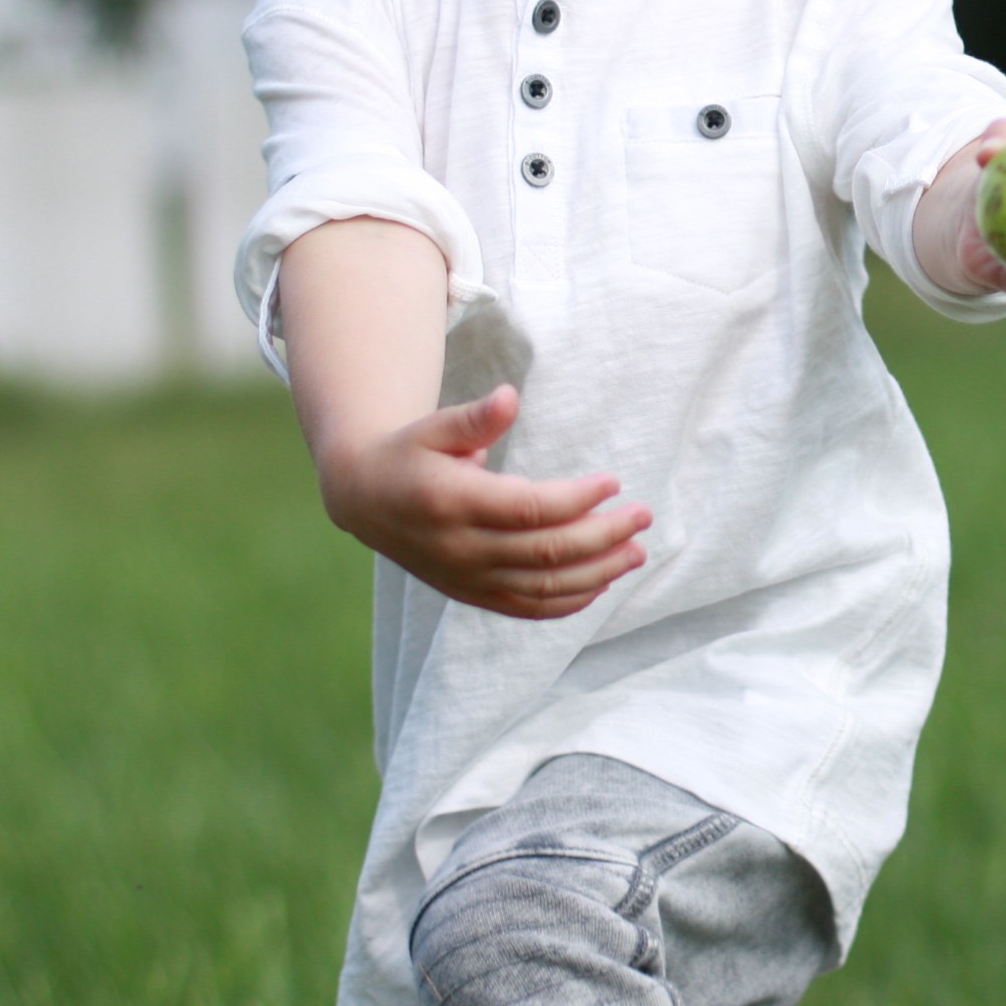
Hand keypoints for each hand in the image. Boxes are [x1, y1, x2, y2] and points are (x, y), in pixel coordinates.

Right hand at [314, 385, 649, 619]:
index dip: (577, 500)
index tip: (613, 482)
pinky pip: (528, 607)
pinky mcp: (472, 594)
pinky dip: (569, 602)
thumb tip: (509, 398)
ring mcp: (468, 578)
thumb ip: (474, 417)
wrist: (363, 499)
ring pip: (545, 587)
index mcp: (454, 502)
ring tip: (637, 552)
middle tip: (643, 516)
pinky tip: (602, 584)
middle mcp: (462, 548)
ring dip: (599, 573)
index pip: (530, 509)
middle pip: (548, 552)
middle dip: (604, 536)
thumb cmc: (409, 453)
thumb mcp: (433, 426)